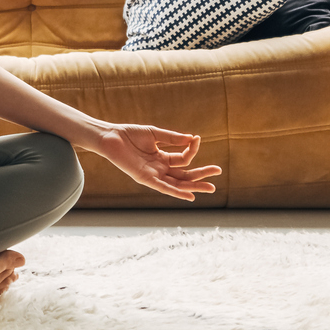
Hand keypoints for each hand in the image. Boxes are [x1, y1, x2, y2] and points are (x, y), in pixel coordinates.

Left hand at [91, 124, 222, 201]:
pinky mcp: (145, 178)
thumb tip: (191, 138)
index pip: (184, 158)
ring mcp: (153, 175)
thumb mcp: (155, 134)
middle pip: (185, 174)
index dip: (192, 149)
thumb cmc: (130, 134)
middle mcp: (160, 169)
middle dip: (202, 174)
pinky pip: (163, 187)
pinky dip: (176, 192)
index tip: (197, 139)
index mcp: (163, 158)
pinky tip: (189, 195)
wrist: (110, 137)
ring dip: (194, 186)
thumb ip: (172, 138)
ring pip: (178, 183)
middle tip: (218, 172)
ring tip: (210, 187)